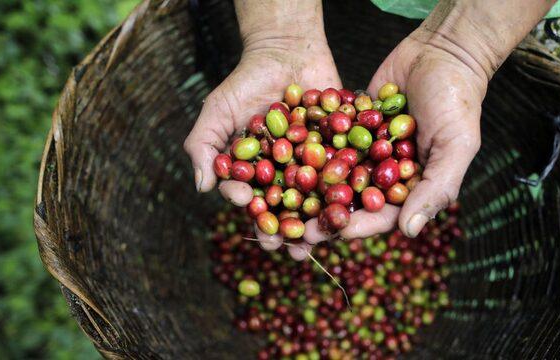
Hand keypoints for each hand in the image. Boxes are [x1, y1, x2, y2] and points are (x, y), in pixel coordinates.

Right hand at [184, 2, 340, 258]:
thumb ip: (204, 145)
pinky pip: (347, 172)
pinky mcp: (341, 151)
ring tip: (326, 238)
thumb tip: (201, 188)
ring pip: (319, 199)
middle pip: (288, 210)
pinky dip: (352, 188)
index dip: (253, 212)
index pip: (253, 200)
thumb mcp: (218, 110)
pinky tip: (357, 206)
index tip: (254, 217)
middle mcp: (286, 175)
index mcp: (256, 173)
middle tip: (294, 249)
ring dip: (322, 221)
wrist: (287, 49)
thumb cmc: (246, 81)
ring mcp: (315, 165)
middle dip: (291, 230)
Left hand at [304, 0, 554, 240]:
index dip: (352, 227)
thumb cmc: (456, 101)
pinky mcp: (350, 124)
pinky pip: (326, 138)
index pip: (379, 215)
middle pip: (350, 200)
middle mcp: (384, 171)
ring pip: (332, 172)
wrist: (442, 51)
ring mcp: (365, 148)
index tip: (324, 234)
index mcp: (410, 186)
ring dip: (307, 186)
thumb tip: (409, 233)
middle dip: (321, 213)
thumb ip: (435, 189)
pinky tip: (279, 155)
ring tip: (277, 196)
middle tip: (290, 225)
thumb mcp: (455, 146)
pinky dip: (306, 147)